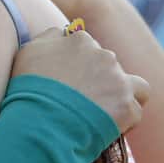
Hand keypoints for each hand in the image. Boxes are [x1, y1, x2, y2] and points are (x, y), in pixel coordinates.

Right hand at [12, 27, 149, 132]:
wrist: (40, 121)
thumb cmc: (30, 87)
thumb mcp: (28, 51)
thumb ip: (49, 37)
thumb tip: (63, 33)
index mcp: (80, 41)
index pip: (88, 47)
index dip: (80, 65)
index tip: (70, 81)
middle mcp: (104, 56)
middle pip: (110, 66)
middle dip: (100, 81)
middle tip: (82, 101)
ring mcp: (118, 80)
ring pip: (134, 86)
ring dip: (122, 96)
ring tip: (104, 113)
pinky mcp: (127, 106)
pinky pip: (134, 112)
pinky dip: (123, 121)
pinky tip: (106, 128)